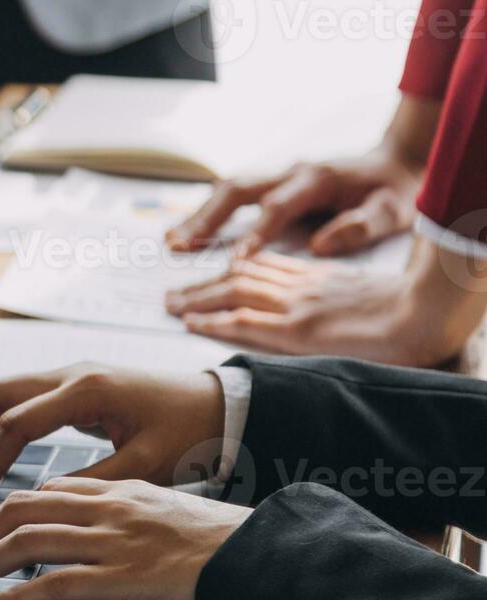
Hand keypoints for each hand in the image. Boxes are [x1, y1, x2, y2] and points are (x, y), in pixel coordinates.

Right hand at [0, 365, 224, 512]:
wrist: (220, 406)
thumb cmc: (191, 435)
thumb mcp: (145, 467)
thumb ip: (90, 482)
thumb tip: (40, 503)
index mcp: (87, 390)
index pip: (15, 424)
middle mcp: (71, 374)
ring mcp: (69, 375)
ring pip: (0, 393)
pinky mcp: (72, 386)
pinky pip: (19, 399)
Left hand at [0, 478, 249, 599]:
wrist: (257, 555)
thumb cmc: (217, 540)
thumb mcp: (164, 509)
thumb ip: (122, 510)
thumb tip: (84, 525)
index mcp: (119, 489)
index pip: (47, 491)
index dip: (8, 509)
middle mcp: (109, 509)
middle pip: (23, 510)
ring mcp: (113, 542)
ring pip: (27, 544)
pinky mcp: (121, 578)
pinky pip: (51, 585)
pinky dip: (13, 596)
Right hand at [166, 151, 421, 257]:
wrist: (396, 161)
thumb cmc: (395, 192)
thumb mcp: (393, 211)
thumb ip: (360, 227)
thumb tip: (319, 246)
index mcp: (317, 179)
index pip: (277, 208)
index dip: (255, 234)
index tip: (234, 263)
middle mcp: (290, 172)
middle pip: (237, 189)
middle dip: (206, 218)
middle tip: (180, 246)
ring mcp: (279, 174)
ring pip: (228, 189)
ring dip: (199, 215)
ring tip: (172, 242)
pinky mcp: (274, 183)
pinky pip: (233, 195)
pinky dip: (208, 212)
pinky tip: (189, 233)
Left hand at [167, 249, 478, 365]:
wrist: (431, 312)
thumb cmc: (413, 311)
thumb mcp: (368, 299)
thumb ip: (341, 300)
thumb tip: (324, 317)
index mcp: (320, 278)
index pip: (265, 270)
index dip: (232, 271)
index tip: (209, 276)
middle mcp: (303, 287)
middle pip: (240, 278)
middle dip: (202, 284)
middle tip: (170, 293)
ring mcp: (298, 306)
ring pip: (234, 294)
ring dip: (197, 298)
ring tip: (168, 305)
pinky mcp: (298, 329)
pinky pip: (246, 320)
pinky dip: (214, 319)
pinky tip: (192, 321)